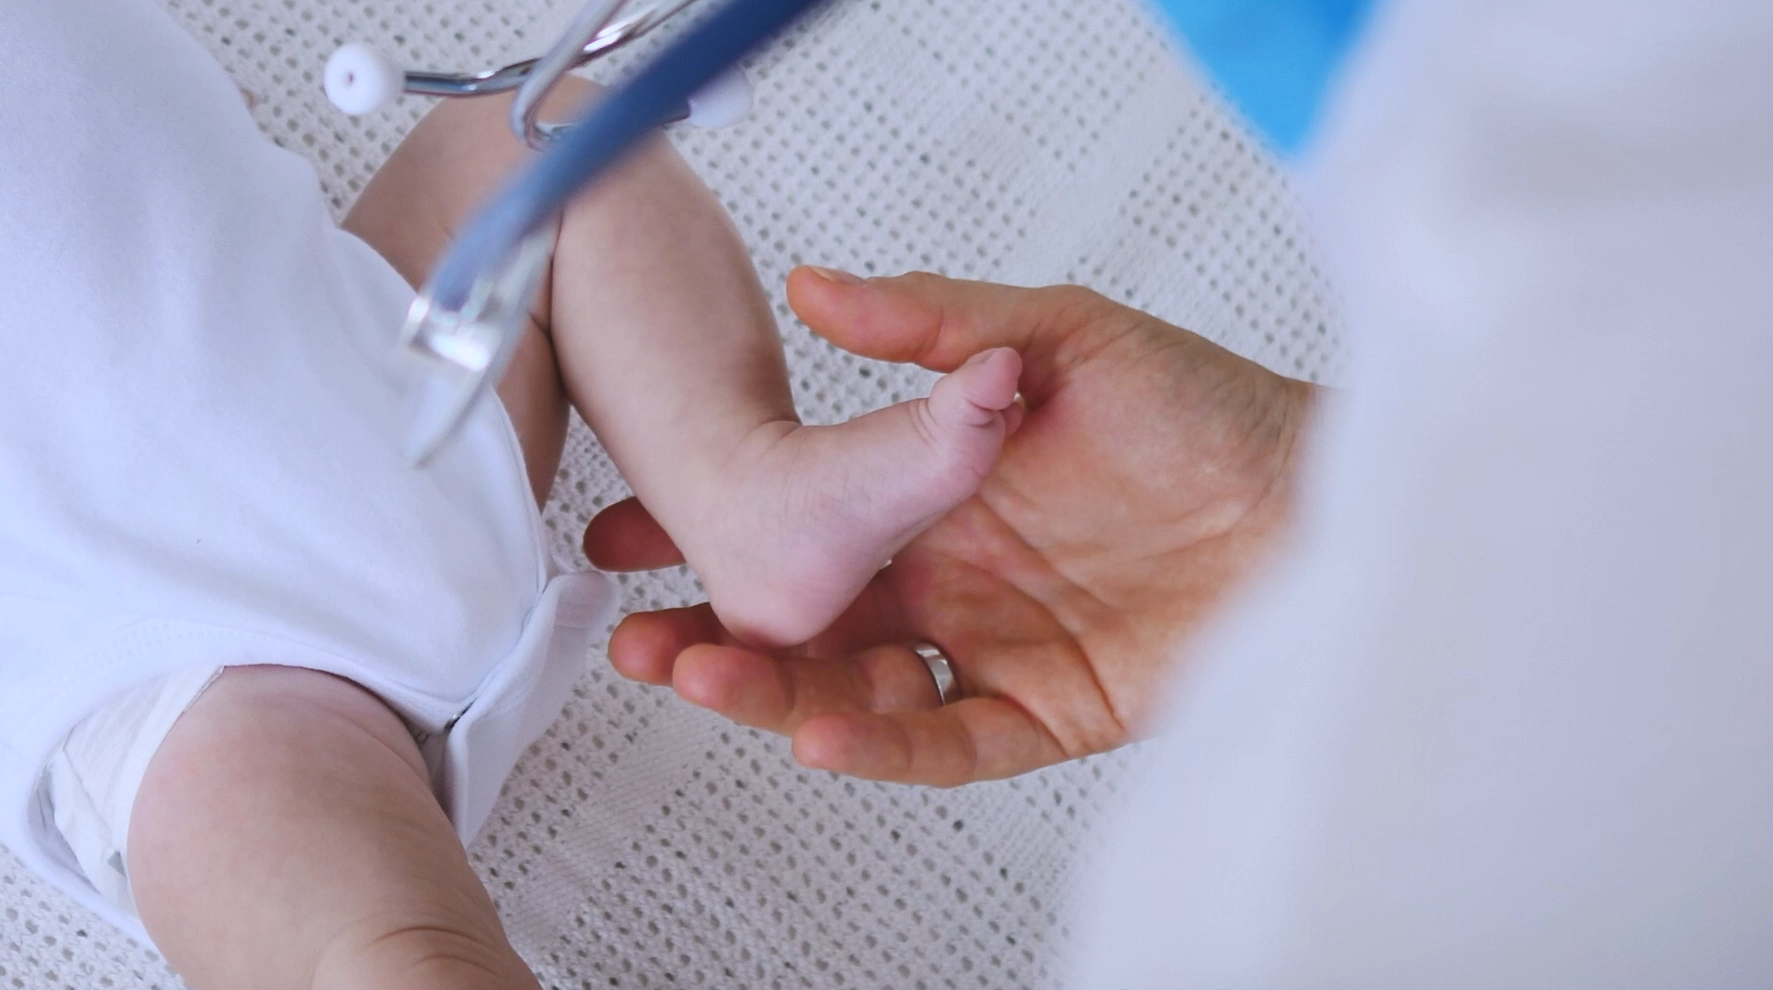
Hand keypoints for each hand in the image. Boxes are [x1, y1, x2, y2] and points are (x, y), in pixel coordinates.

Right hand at [585, 269, 1315, 784]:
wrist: (1320, 494)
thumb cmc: (1205, 409)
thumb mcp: (1063, 336)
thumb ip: (937, 325)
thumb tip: (819, 287)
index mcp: (939, 490)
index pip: (801, 520)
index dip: (717, 532)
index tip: (627, 532)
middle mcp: (955, 573)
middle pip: (810, 619)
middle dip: (715, 633)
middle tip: (636, 637)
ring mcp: (997, 644)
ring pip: (860, 684)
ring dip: (777, 688)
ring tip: (705, 677)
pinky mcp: (1051, 709)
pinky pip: (952, 736)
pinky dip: (885, 738)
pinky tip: (823, 726)